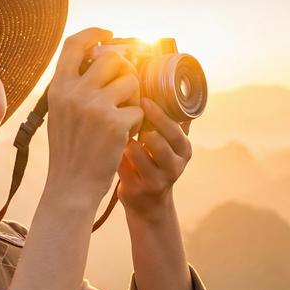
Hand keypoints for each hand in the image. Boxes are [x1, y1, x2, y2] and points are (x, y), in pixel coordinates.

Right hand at [44, 28, 143, 201]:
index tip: (108, 34)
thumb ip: (75, 88)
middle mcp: (76, 92)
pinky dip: (136, 123)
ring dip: (134, 98)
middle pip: (112, 58)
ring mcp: (96, 107)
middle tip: (127, 88)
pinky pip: (139, 110)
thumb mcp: (61, 113)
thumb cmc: (70, 151)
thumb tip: (104, 60)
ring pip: (131, 82)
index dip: (93, 33)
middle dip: (126, 70)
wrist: (71, 186)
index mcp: (59, 88)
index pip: (74, 44)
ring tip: (124, 117)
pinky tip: (124, 136)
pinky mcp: (116, 124)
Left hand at [116, 97, 191, 214]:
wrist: (147, 203)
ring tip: (114, 125)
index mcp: (184, 150)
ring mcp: (156, 181)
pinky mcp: (137, 190)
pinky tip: (105, 142)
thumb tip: (173, 86)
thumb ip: (173, 120)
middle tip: (127, 109)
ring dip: (125, 137)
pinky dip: (113, 151)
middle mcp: (174, 167)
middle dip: (143, 124)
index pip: (175, 130)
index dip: (160, 114)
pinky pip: (121, 164)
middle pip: (160, 142)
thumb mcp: (169, 145)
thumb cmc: (154, 163)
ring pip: (139, 153)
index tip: (143, 98)